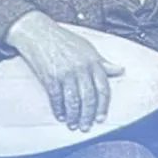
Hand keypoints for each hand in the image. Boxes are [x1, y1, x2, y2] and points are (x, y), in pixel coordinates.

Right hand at [5, 11, 123, 130]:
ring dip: (74, 116)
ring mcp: (65, 73)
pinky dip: (59, 109)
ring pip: (73, 100)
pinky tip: (61, 116)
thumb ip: (103, 62)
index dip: (103, 106)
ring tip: (73, 125)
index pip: (103, 89)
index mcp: (93, 63)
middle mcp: (81, 69)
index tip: (101, 118)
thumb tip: (120, 70)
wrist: (37, 31)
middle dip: (88, 115)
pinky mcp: (49, 76)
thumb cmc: (63, 40)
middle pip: (89, 98)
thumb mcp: (87, 48)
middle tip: (86, 127)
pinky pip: (56, 97)